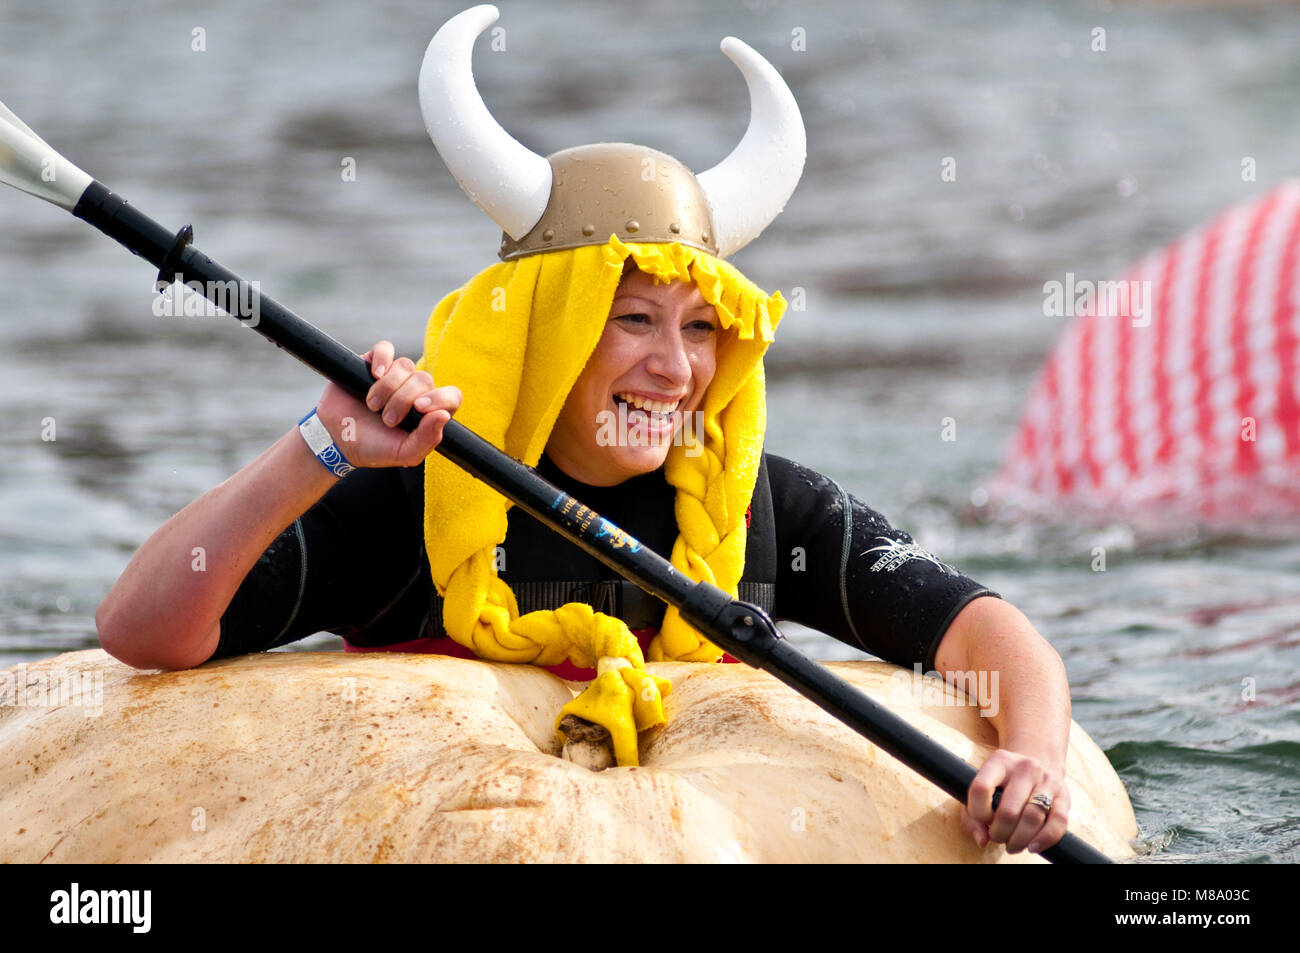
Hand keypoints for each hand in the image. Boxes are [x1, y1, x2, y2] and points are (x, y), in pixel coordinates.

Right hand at [315, 340, 461, 468]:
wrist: (337, 440)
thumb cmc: (374, 447)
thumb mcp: (404, 454)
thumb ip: (427, 439)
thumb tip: (443, 415)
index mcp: (429, 411)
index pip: (452, 396)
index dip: (441, 398)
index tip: (420, 408)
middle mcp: (416, 391)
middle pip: (424, 379)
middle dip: (403, 401)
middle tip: (387, 419)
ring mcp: (396, 375)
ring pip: (405, 366)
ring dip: (388, 388)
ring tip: (373, 406)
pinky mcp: (374, 363)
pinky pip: (386, 348)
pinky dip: (383, 359)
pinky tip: (375, 375)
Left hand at [962, 748, 1069, 854]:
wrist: (1037, 760)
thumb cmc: (1003, 783)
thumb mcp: (983, 787)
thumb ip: (971, 816)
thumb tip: (982, 840)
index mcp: (999, 761)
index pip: (980, 789)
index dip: (977, 812)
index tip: (982, 819)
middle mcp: (1024, 768)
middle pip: (1008, 811)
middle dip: (999, 833)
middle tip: (997, 837)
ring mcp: (1046, 781)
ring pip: (1033, 818)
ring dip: (1019, 840)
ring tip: (1012, 844)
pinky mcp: (1064, 796)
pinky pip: (1058, 823)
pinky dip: (1045, 840)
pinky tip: (1032, 846)